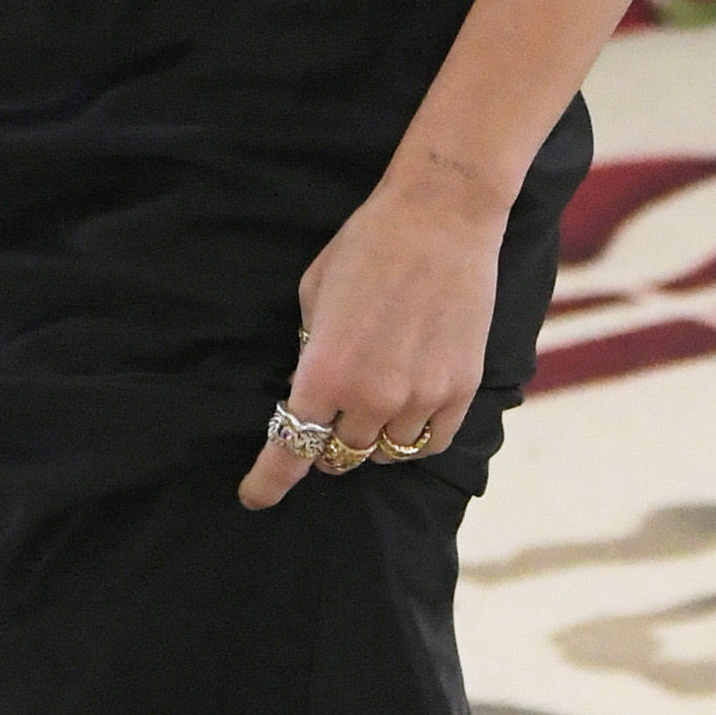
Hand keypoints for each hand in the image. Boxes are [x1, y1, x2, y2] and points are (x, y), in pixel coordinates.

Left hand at [236, 147, 504, 511]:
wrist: (441, 217)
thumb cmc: (367, 246)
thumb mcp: (312, 296)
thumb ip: (309, 353)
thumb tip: (307, 391)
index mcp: (324, 375)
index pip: (290, 450)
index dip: (268, 482)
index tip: (254, 497)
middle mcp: (372, 398)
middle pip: (340, 456)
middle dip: (326, 448)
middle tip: (326, 426)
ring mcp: (421, 398)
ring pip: (387, 454)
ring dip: (371, 441)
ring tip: (371, 411)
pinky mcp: (461, 390)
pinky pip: (431, 442)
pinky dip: (413, 438)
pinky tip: (407, 416)